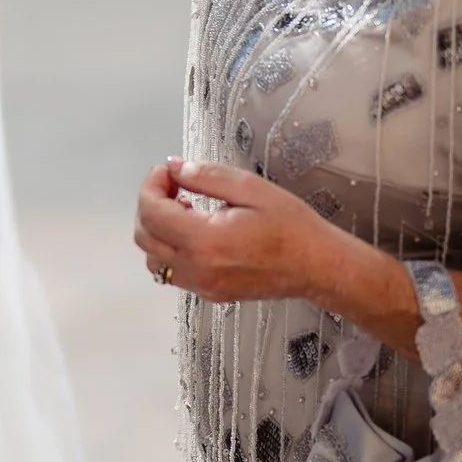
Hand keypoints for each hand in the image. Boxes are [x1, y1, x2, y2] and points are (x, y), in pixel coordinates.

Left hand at [134, 158, 342, 305]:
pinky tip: (196, 232)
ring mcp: (202, 286)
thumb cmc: (291, 225)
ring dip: (158, 229)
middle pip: (143, 236)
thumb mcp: (250, 188)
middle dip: (150, 204)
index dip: (151, 185)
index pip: (151, 212)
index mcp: (204, 240)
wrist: (318, 266)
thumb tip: (173, 167)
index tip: (167, 170)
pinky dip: (171, 249)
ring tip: (185, 208)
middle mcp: (196, 269)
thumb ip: (205, 176)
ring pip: (154, 258)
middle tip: (174, 185)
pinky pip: (174, 272)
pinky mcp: (211, 294)